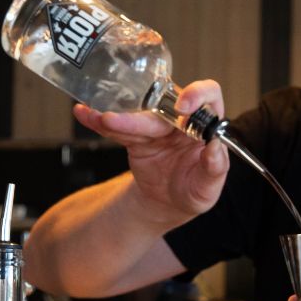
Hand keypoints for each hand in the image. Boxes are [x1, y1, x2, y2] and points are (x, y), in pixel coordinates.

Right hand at [72, 80, 229, 226]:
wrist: (164, 205)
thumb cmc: (192, 193)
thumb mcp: (207, 189)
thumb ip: (215, 168)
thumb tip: (216, 146)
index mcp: (205, 127)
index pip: (208, 96)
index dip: (197, 94)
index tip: (183, 106)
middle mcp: (181, 121)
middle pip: (163, 106)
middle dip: (140, 116)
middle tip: (120, 121)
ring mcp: (156, 126)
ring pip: (136, 117)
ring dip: (116, 118)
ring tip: (100, 119)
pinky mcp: (135, 136)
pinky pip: (117, 128)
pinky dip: (99, 121)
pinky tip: (85, 113)